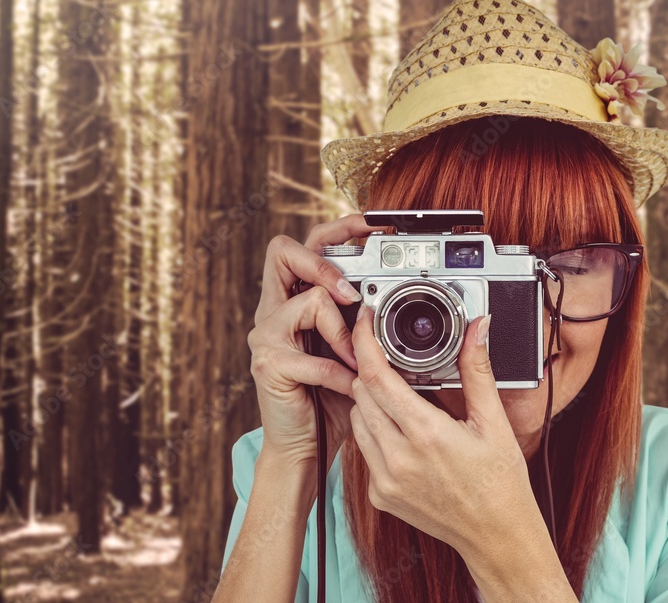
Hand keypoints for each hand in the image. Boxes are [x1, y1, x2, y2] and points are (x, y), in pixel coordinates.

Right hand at [247, 215, 386, 469]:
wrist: (304, 445)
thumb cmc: (332, 396)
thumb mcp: (352, 350)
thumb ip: (363, 321)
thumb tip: (402, 296)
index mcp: (293, 299)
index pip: (304, 245)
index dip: (335, 229)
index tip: (369, 222)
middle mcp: (273, 310)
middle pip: (282, 252)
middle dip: (324, 263)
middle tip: (353, 292)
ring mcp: (266, 336)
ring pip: (309, 300)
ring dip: (343, 332)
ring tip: (357, 360)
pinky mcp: (269, 365)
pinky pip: (315, 357)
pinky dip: (341, 374)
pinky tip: (352, 387)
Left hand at [348, 306, 541, 559]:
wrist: (496, 537)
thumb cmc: (500, 483)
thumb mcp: (493, 422)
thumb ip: (478, 370)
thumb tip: (478, 330)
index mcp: (427, 435)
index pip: (377, 377)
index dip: (365, 344)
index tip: (366, 324)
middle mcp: (398, 459)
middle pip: (361, 394)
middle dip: (372, 371)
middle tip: (393, 361)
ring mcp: (385, 481)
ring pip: (358, 421)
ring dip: (371, 402)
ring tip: (401, 398)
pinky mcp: (379, 496)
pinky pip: (364, 450)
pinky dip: (375, 432)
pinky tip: (402, 432)